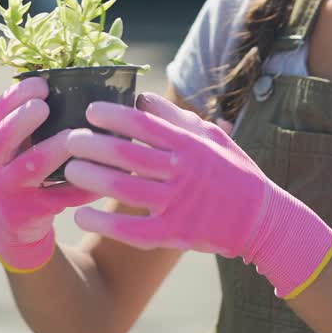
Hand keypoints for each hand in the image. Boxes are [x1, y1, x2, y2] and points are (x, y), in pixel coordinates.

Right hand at [0, 76, 96, 271]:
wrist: (12, 224)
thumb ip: (34, 119)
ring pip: (30, 169)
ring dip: (52, 151)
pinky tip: (103, 175)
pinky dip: (82, 187)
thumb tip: (79, 77)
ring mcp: (12, 189)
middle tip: (44, 107)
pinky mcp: (34, 211)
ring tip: (74, 137)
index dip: (17, 94)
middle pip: (2, 138)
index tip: (41, 83)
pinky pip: (61, 197)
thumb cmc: (23, 168)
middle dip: (22, 120)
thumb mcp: (17, 145)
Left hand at [63, 92, 331, 298]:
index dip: (113, 116)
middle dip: (93, 145)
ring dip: (93, 178)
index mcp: (191, 145)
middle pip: (128, 155)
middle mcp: (183, 172)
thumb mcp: (213, 137)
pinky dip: (104, 222)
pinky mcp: (175, 234)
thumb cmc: (234, 172)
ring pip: (126, 189)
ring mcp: (178, 204)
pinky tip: (81, 214)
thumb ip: (178, 118)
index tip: (91, 112)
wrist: (262, 219)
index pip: (144, 124)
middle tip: (69, 139)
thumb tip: (143, 98)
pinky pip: (132, 229)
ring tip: (69, 170)